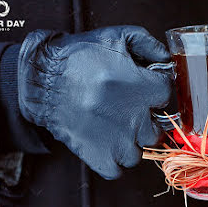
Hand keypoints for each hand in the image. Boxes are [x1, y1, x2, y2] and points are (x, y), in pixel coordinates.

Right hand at [17, 26, 171, 178]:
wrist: (41, 78)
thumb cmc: (78, 57)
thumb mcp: (116, 36)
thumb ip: (148, 44)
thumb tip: (166, 60)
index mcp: (139, 87)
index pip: (166, 94)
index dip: (155, 88)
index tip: (143, 87)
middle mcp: (132, 116)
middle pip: (156, 129)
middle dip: (145, 120)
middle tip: (128, 110)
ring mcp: (116, 140)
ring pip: (139, 152)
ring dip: (129, 142)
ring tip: (114, 128)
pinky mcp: (97, 155)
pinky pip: (117, 170)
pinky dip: (114, 162)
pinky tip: (107, 146)